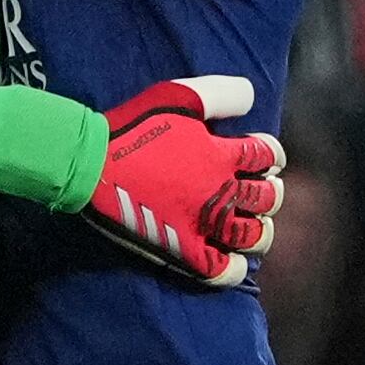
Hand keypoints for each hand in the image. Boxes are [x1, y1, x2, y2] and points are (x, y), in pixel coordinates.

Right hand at [83, 76, 283, 287]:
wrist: (92, 165)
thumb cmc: (134, 128)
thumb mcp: (178, 96)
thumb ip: (220, 94)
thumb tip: (251, 97)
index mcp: (220, 155)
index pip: (266, 156)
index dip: (272, 154)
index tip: (267, 156)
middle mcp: (220, 192)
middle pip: (266, 198)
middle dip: (270, 192)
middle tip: (262, 189)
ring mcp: (203, 224)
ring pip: (252, 236)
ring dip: (260, 230)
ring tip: (256, 225)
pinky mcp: (183, 250)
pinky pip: (221, 270)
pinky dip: (235, 268)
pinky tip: (236, 262)